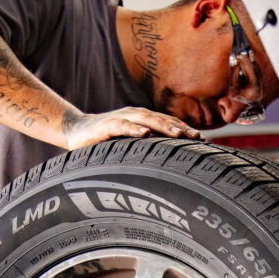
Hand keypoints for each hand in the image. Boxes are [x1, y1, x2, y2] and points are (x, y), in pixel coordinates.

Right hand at [62, 107, 201, 149]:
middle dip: (181, 128)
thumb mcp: (130, 143)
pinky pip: (122, 126)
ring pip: (146, 120)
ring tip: (179, 134)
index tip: (203, 141)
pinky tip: (145, 133)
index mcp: (142, 119)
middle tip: (198, 139)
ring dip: (163, 126)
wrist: (76, 131)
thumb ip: (147, 147)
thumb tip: (169, 162)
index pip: (168, 123)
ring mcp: (121, 119)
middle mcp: (135, 115)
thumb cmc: (106, 139)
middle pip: (162, 120)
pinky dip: (134, 129)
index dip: (185, 130)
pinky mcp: (106, 126)